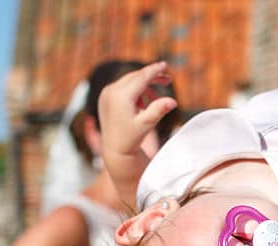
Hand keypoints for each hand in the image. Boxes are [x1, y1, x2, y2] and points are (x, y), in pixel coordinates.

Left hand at [98, 62, 176, 199]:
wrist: (114, 149)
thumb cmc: (131, 138)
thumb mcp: (146, 125)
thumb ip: (158, 110)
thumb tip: (173, 101)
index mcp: (121, 96)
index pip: (141, 78)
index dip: (154, 70)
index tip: (164, 64)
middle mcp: (111, 91)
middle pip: (135, 76)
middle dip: (152, 77)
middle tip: (168, 79)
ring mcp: (106, 93)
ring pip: (129, 81)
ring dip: (144, 85)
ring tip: (155, 99)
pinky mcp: (105, 96)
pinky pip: (123, 87)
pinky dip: (135, 90)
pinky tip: (143, 104)